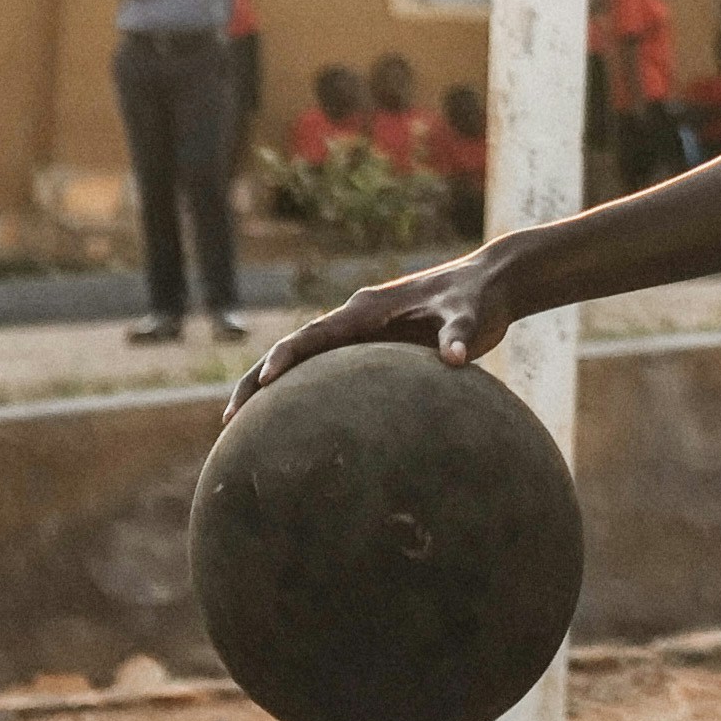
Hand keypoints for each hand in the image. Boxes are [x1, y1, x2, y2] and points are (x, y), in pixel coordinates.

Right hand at [222, 240, 530, 413]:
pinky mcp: (374, 351)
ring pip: (305, 364)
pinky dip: (304, 398)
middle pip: (294, 351)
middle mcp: (356, 320)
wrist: (491, 285)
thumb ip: (459, 333)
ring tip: (243, 435)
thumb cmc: (478, 297)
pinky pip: (329, 376)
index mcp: (368, 309)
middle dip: (259, 381)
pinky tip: (295, 433)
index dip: (286, 357)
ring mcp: (362, 335)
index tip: (266, 383)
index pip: (314, 334)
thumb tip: (454, 356)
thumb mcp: (470, 314)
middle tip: (230, 421)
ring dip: (272, 393)